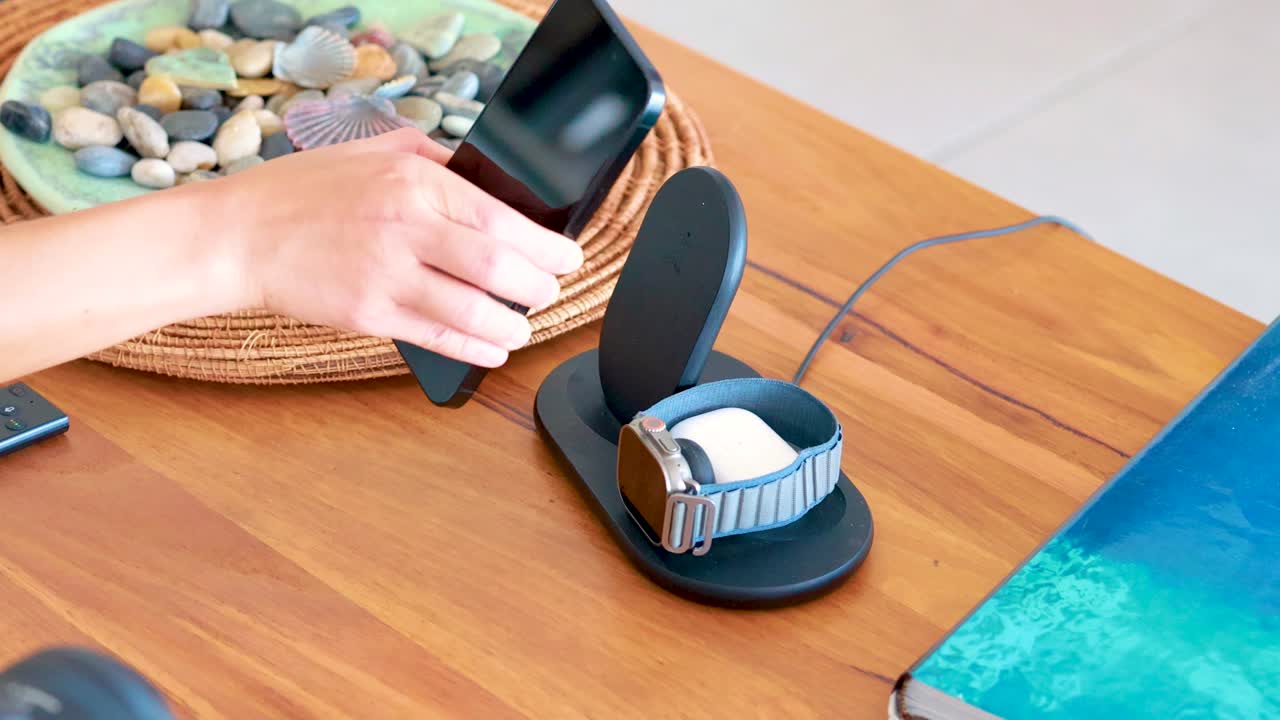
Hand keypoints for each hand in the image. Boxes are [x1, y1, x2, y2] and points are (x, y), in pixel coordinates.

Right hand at [207, 129, 583, 367]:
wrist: (240, 236)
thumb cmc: (304, 193)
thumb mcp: (371, 151)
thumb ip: (434, 160)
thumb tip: (487, 178)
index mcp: (413, 182)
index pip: (500, 217)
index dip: (545, 245)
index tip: (567, 256)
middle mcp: (404, 227)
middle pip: (496, 267)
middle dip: (538, 286)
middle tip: (549, 290)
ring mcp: (385, 275)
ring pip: (472, 309)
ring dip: (513, 324)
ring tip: (525, 324)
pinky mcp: (368, 314)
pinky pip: (437, 336)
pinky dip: (475, 347)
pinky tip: (494, 348)